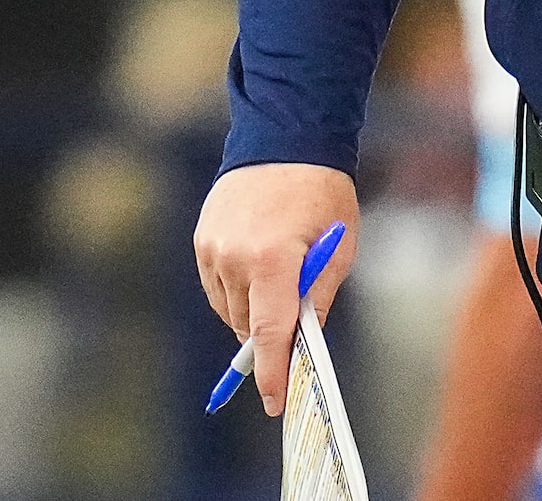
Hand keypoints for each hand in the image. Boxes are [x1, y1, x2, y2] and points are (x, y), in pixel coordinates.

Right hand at [195, 163, 360, 416]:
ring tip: (279, 283)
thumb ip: (317, 296)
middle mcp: (235, 257)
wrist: (286, 138)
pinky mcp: (202, 239)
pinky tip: (258, 269)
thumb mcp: (339, 246)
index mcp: (273, 260)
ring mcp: (213, 248)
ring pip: (229, 308)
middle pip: (246, 325)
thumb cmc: (323, 193)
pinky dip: (236, 290)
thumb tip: (304, 341)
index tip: (276, 403)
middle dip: (268, 338)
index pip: (268, 333)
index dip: (273, 372)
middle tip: (291, 336)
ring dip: (251, 311)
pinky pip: (217, 285)